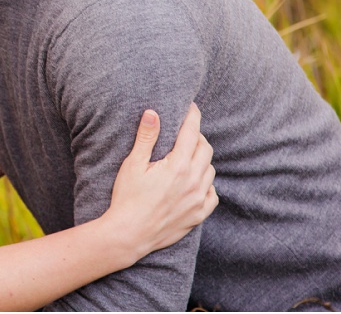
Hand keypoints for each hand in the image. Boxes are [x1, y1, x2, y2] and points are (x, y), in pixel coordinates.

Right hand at [105, 103, 217, 257]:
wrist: (130, 234)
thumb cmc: (127, 198)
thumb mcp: (132, 165)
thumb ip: (146, 138)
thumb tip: (153, 113)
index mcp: (178, 166)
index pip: (191, 133)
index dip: (192, 116)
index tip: (191, 107)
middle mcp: (194, 182)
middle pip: (205, 149)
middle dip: (197, 136)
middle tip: (184, 131)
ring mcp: (198, 200)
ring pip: (210, 170)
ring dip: (202, 158)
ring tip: (187, 155)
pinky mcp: (198, 215)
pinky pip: (212, 193)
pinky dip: (206, 183)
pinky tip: (195, 181)